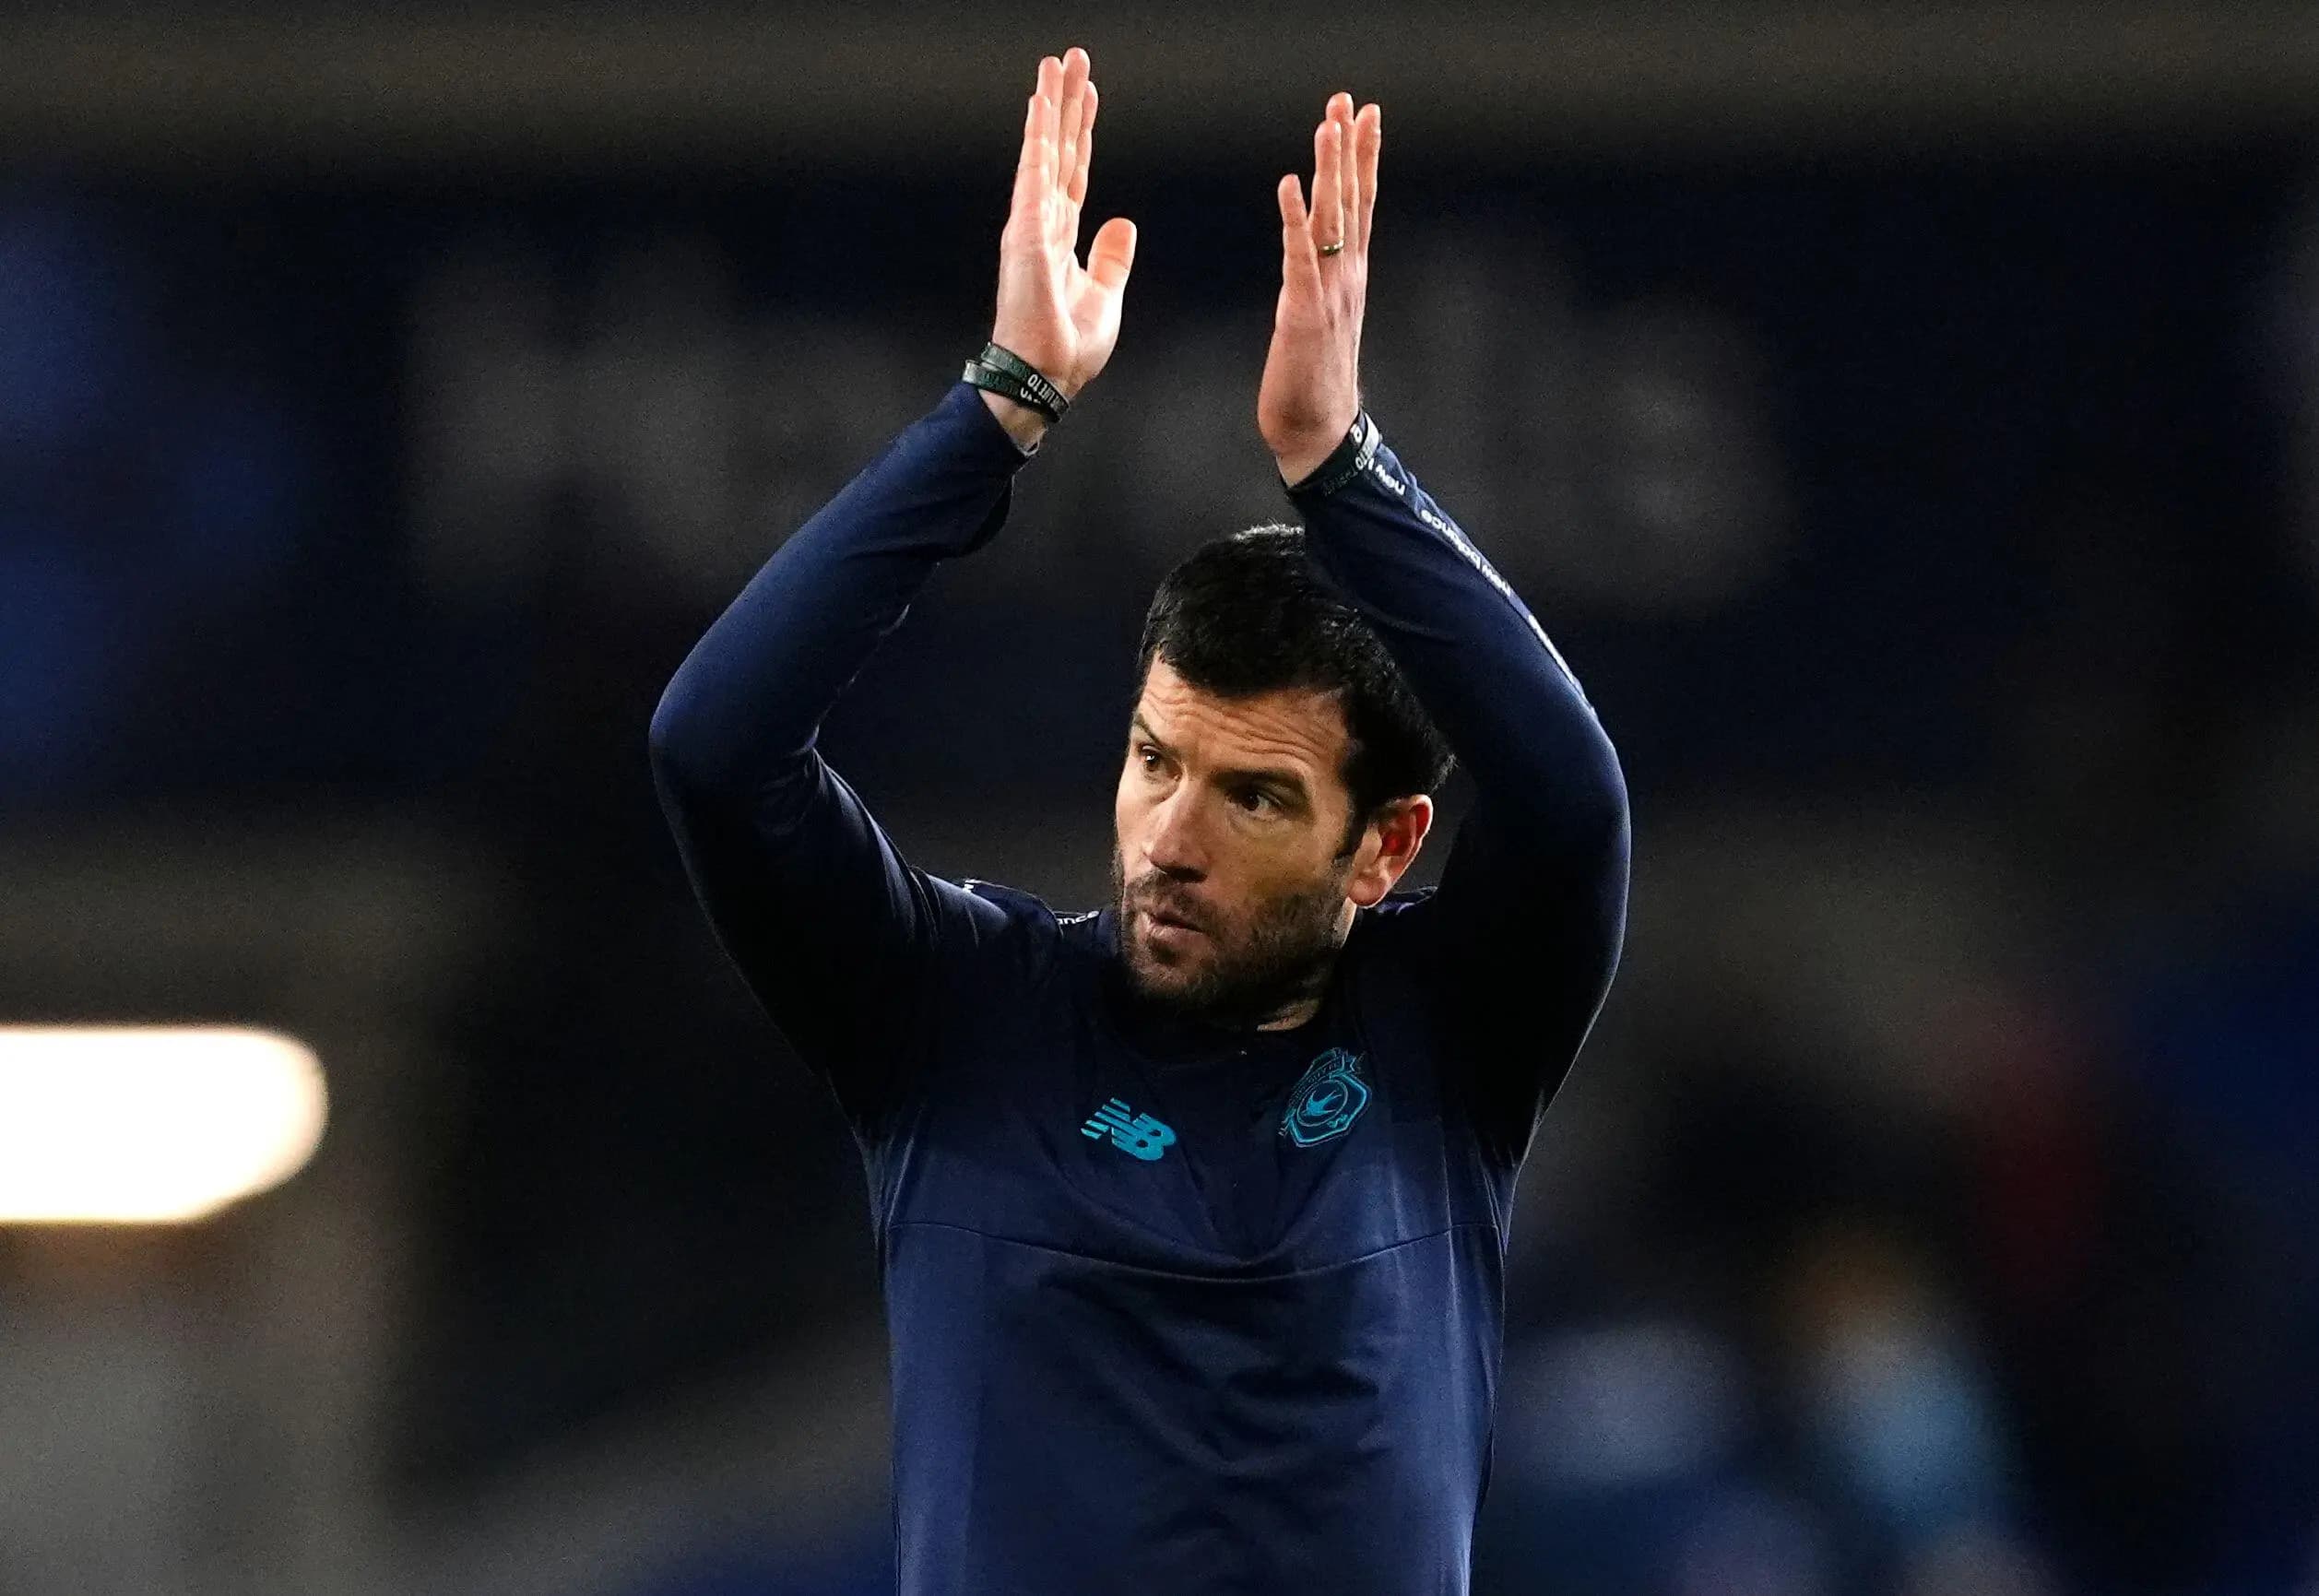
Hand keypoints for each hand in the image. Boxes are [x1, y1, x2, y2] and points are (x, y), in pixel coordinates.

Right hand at [984, 47, 1137, 446]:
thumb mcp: (1105, 295)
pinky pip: (1034, 173)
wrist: (1045, 378)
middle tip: (1071, 59)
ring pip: (1045, 150)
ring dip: (1051, 105)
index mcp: (1061, 238)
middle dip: (1066, 104)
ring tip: (1056, 63)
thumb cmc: (1068, 348)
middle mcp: (1042, 222)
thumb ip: (1111, 258)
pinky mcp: (1026, 232)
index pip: (1075, 172)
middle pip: (1058, 149)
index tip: (1088, 97)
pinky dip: (1037, 137)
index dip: (1082, 133)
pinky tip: (1040, 104)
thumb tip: (1122, 223)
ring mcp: (1031, 224)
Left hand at [1259, 92, 1379, 484]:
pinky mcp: (1306, 313)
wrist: (1320, 433)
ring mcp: (1331, 293)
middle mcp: (1347, 277)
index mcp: (1350, 277)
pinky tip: (1288, 183)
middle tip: (1349, 100)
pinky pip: (1299, 256)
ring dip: (1330, 169)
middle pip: (1352, 200)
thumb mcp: (1319, 321)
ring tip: (1328, 122)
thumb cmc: (1313, 383)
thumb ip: (1318, 285)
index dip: (1363, 158)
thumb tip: (1311, 259)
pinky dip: (1294, 218)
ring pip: (1333, 218)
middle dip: (1350, 147)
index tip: (1364, 115)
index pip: (1360, 206)